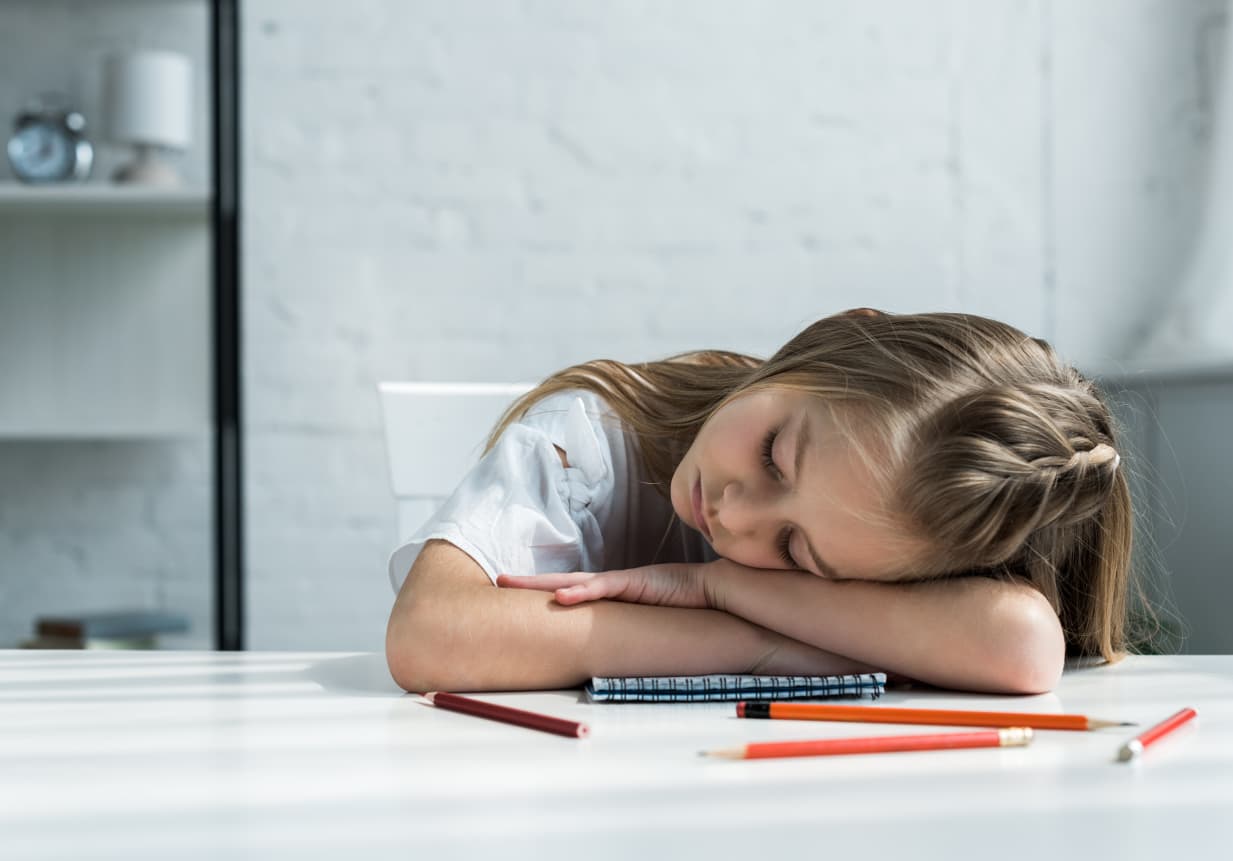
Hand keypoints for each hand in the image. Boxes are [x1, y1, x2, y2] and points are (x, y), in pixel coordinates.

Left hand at [496, 561, 729, 608]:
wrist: (717, 591)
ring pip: (574, 582)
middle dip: (529, 582)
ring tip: (512, 584)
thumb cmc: (687, 607)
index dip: (544, 591)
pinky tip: (559, 598)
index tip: (517, 594)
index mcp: (613, 594)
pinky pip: (604, 588)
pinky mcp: (637, 582)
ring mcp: (623, 581)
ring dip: (542, 584)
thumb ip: (629, 629)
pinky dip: (581, 593)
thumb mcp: (649, 620)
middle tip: (498, 580)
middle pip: (563, 582)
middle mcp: (613, 584)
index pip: (572, 591)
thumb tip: (610, 648)